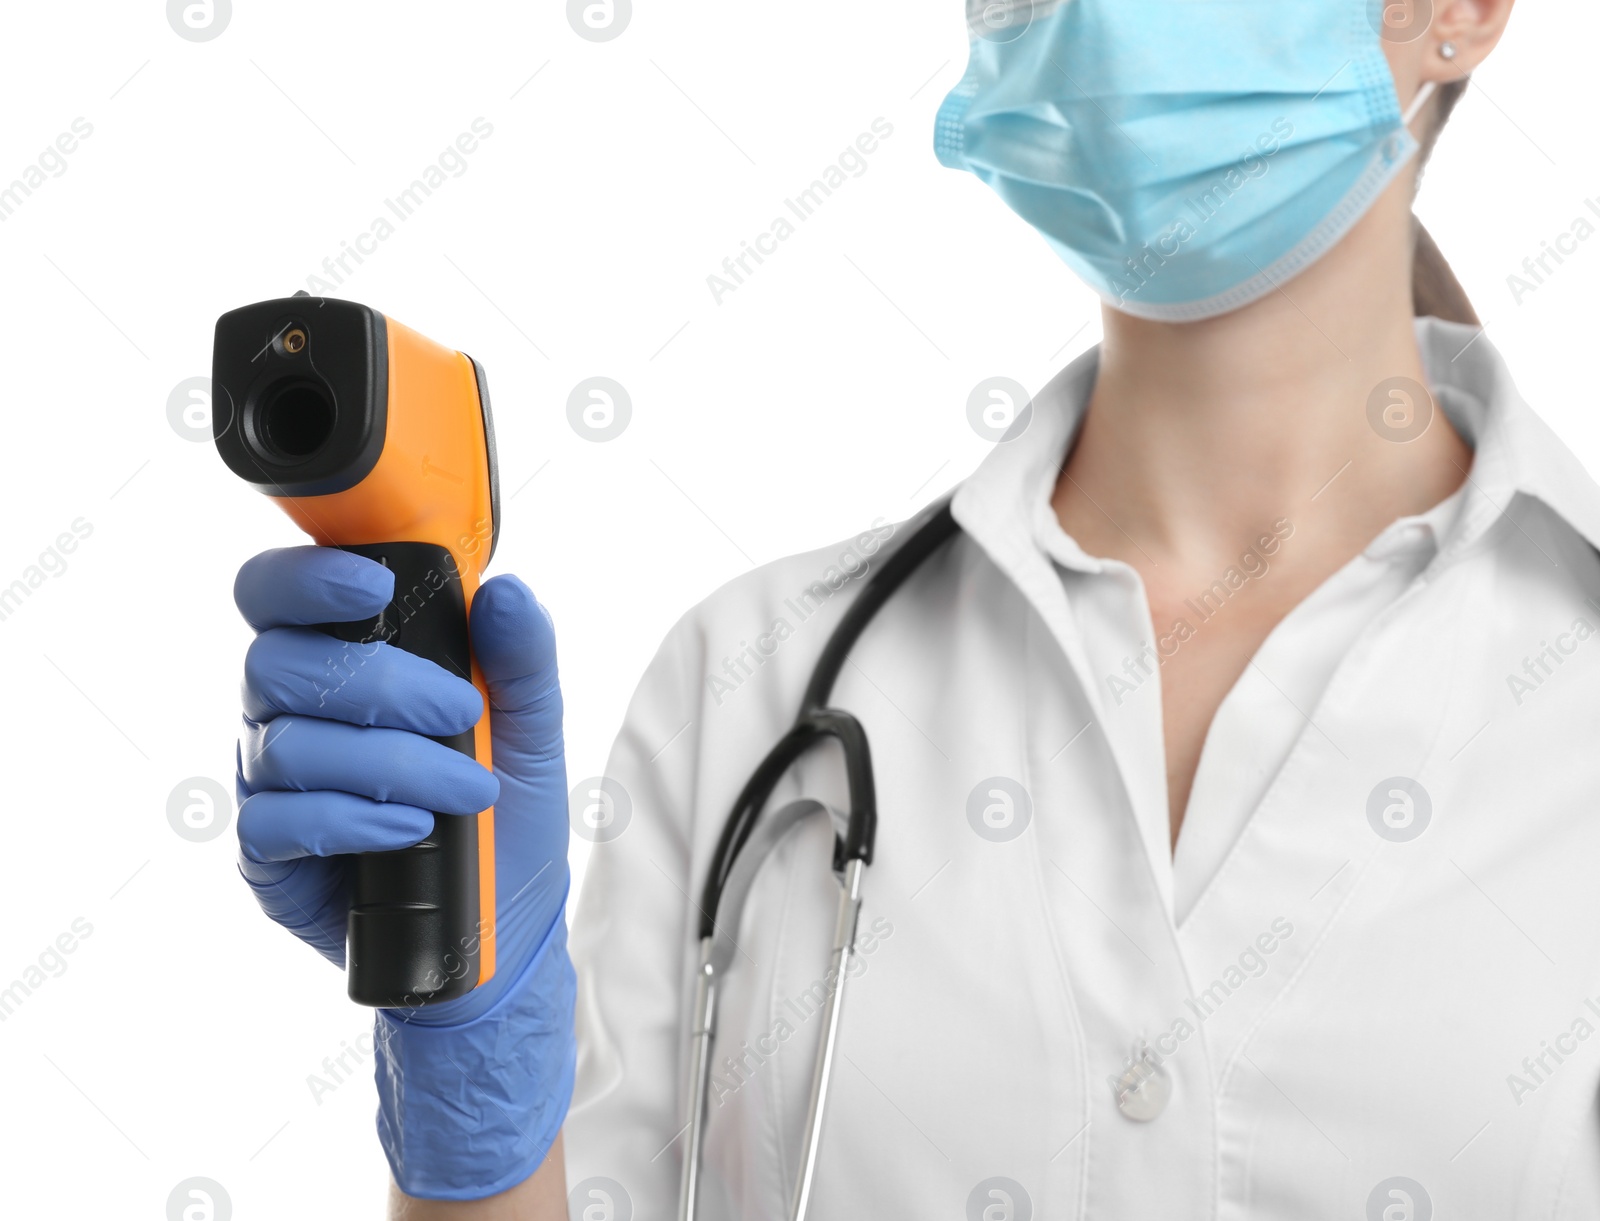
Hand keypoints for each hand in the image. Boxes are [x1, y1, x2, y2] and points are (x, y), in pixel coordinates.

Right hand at [232, 545, 574, 1197]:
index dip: (306, 581)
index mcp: (342, 664)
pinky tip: (410, 830)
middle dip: (380, 683)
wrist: (505, 928)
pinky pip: (275, 822)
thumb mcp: (535, 733)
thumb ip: (522, 658)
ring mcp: (273, 785)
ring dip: (389, 762)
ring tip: (465, 789)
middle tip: (459, 712)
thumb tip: (506, 592)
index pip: (278, 596)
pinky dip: (350, 820)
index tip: (373, 587)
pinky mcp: (268, 856)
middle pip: (278, 664)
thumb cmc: (507, 816)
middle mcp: (292, 715)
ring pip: (286, 744)